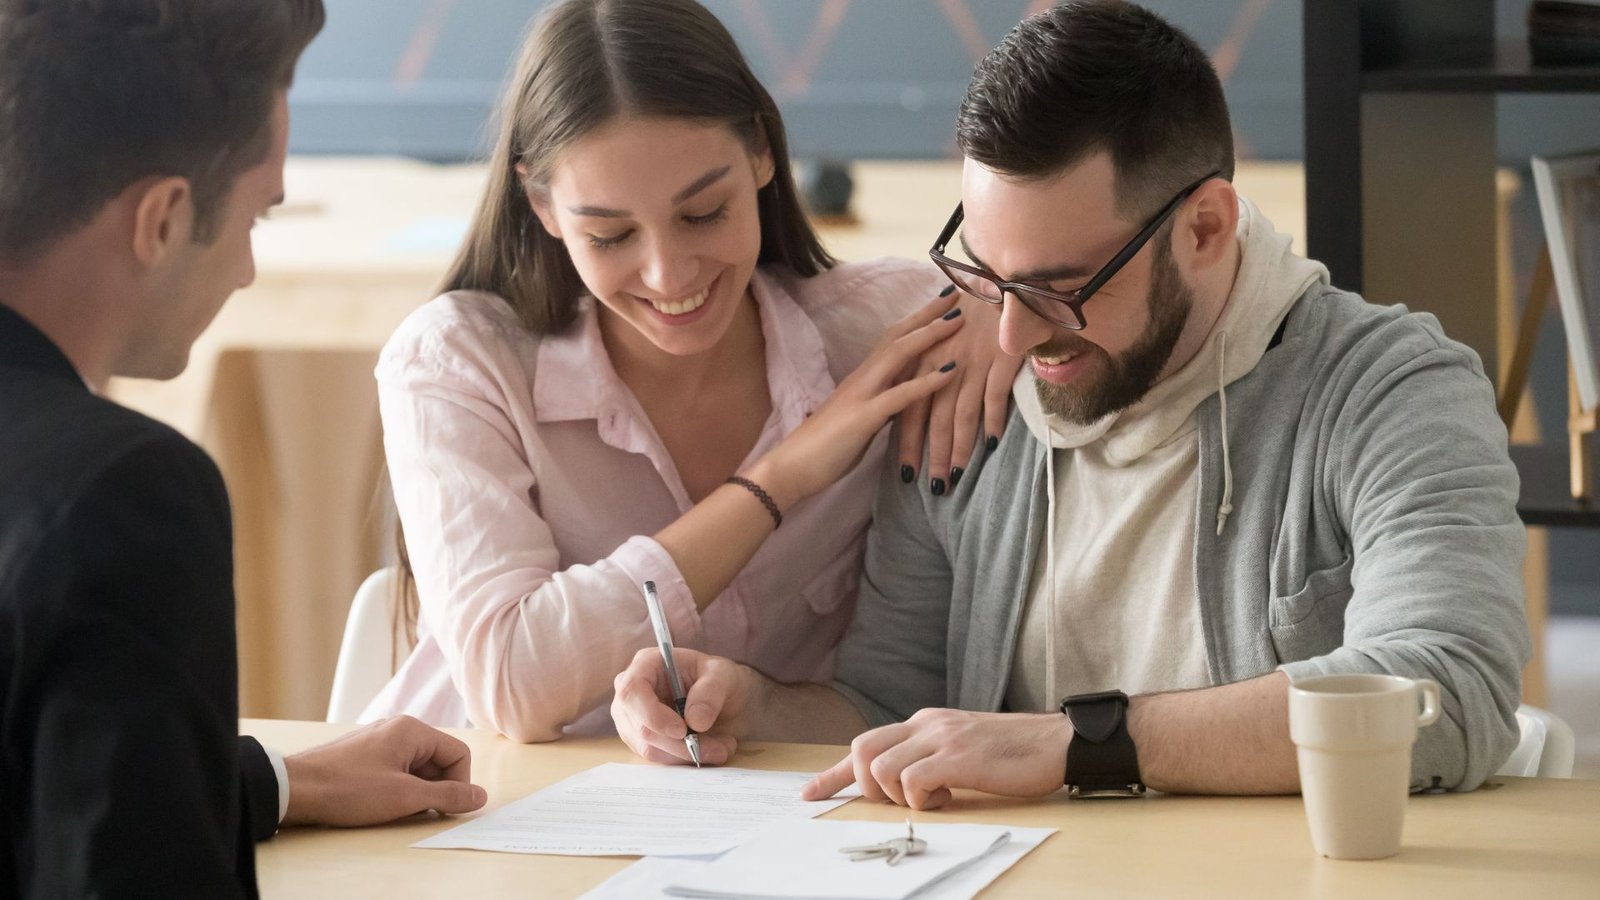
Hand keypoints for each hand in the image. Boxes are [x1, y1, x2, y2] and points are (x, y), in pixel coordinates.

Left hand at [281, 716, 487, 826]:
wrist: (295, 789)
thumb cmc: (348, 789)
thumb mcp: (405, 798)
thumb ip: (448, 795)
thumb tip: (480, 796)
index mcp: (413, 731)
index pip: (458, 754)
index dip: (459, 784)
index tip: (445, 808)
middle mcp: (398, 729)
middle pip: (438, 760)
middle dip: (434, 789)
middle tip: (416, 811)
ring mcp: (380, 741)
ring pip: (416, 767)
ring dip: (415, 791)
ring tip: (394, 808)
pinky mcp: (365, 755)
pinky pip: (396, 769)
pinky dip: (397, 788)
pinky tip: (379, 804)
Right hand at [611, 646, 757, 765]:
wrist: (723, 697)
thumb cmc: (717, 678)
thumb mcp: (723, 675)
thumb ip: (710, 693)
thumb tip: (695, 721)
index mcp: (645, 665)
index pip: (632, 691)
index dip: (652, 715)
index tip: (682, 731)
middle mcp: (631, 693)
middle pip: (641, 727)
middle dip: (681, 744)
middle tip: (718, 748)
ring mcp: (632, 719)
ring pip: (650, 748)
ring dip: (687, 754)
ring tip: (721, 748)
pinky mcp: (640, 741)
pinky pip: (658, 758)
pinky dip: (685, 760)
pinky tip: (709, 750)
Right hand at [746, 291, 963, 506]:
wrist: (791, 467)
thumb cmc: (823, 448)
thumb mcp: (859, 420)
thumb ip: (880, 406)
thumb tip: (901, 401)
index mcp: (862, 379)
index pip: (892, 339)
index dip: (917, 320)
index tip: (942, 304)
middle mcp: (862, 378)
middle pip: (898, 335)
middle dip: (928, 313)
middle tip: (957, 293)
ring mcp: (862, 395)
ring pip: (899, 354)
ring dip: (930, 335)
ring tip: (959, 320)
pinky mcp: (864, 418)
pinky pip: (900, 395)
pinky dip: (928, 382)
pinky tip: (952, 372)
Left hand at [800, 709, 1069, 809]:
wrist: (1057, 742)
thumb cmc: (1014, 752)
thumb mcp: (961, 746)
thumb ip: (930, 755)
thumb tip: (902, 784)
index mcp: (924, 722)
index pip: (866, 742)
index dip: (832, 773)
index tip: (809, 794)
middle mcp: (926, 724)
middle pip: (861, 750)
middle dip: (864, 786)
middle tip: (896, 801)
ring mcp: (942, 738)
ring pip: (881, 768)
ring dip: (897, 796)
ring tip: (933, 798)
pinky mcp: (960, 758)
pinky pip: (913, 781)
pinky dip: (921, 799)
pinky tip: (947, 798)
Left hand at [895, 290, 1020, 493]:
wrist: (1001, 281)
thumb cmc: (971, 313)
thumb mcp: (940, 340)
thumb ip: (929, 371)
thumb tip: (921, 405)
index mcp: (924, 360)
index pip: (910, 408)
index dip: (908, 442)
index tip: (906, 473)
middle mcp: (943, 364)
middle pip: (934, 419)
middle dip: (932, 456)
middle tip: (933, 488)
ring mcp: (972, 362)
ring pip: (961, 414)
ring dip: (959, 449)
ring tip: (957, 477)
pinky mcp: (999, 359)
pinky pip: (994, 396)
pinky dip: (994, 421)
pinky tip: (991, 445)